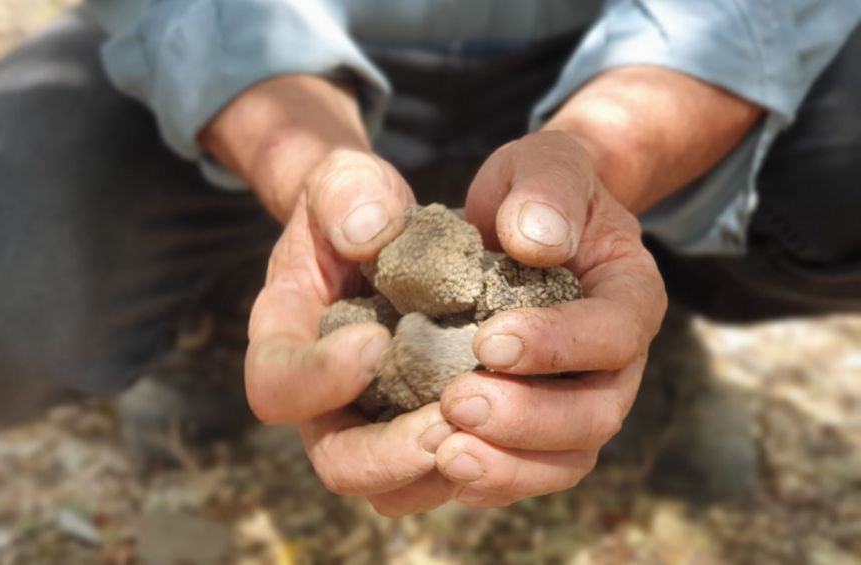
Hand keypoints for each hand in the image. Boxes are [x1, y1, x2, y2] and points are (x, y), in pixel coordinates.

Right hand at [244, 148, 463, 515]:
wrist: (380, 232)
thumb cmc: (355, 205)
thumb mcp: (344, 181)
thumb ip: (346, 194)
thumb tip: (369, 233)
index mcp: (285, 340)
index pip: (277, 385)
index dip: (319, 377)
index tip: (377, 340)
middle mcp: (322, 400)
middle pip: (338, 463)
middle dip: (393, 453)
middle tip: (451, 419)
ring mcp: (373, 424)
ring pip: (395, 489)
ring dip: (445, 472)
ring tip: (495, 429)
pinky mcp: (421, 432)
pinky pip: (443, 478)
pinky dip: (483, 466)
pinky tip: (522, 430)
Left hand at [429, 130, 667, 506]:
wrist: (527, 226)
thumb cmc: (537, 190)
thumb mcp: (543, 164)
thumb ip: (547, 188)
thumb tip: (536, 241)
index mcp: (630, 294)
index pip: (616, 332)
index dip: (559, 344)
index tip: (488, 340)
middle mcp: (618, 360)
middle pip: (598, 413)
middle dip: (529, 417)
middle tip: (457, 404)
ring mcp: (584, 399)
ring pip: (568, 458)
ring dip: (509, 465)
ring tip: (445, 453)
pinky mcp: (543, 428)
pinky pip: (532, 472)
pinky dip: (492, 479)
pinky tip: (440, 468)